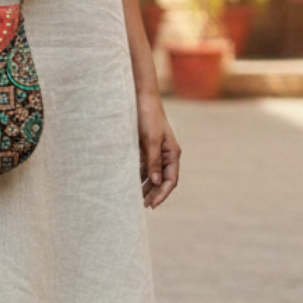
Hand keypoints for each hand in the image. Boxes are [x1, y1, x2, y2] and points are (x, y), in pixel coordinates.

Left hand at [138, 94, 180, 208]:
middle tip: (142, 206)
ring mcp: (156, 151)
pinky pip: (144, 165)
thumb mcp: (151, 140)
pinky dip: (139, 175)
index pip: (171, 180)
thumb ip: (153, 161)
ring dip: (146, 186)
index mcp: (172, 153)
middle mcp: (166, 154)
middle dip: (154, 193)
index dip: (162, 194)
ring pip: (152, 174)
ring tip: (135, 198)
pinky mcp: (145, 146)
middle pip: (162, 180)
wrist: (140, 97)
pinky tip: (131, 182)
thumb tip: (157, 182)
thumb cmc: (148, 116)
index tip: (152, 204)